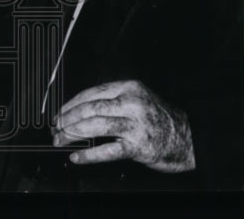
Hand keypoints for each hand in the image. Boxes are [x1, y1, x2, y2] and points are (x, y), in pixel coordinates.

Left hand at [52, 80, 194, 172]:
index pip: (92, 93)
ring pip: (95, 125)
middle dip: (67, 119)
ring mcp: (135, 125)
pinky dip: (89, 154)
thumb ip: (113, 100)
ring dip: (73, 134)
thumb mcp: (138, 98)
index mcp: (129, 88)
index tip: (59, 112)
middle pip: (90, 108)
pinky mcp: (138, 146)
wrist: (187, 137)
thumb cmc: (159, 119)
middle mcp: (132, 103)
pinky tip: (77, 156)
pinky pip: (108, 150)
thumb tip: (79, 110)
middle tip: (56, 128)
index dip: (71, 104)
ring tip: (60, 140)